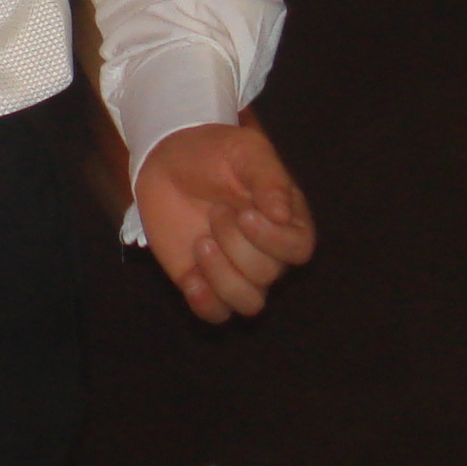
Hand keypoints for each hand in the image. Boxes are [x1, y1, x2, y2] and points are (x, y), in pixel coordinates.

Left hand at [133, 115, 313, 323]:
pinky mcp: (206, 283)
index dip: (272, 239)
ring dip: (221, 275)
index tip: (244, 213)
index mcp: (288, 221)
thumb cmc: (214, 153)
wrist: (167, 161)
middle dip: (235, 243)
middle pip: (268, 274)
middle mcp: (269, 253)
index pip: (299, 249)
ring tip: (200, 242)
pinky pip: (218, 314)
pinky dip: (205, 302)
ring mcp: (237, 271)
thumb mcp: (246, 151)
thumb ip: (269, 179)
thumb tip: (283, 215)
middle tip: (215, 211)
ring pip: (249, 303)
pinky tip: (190, 276)